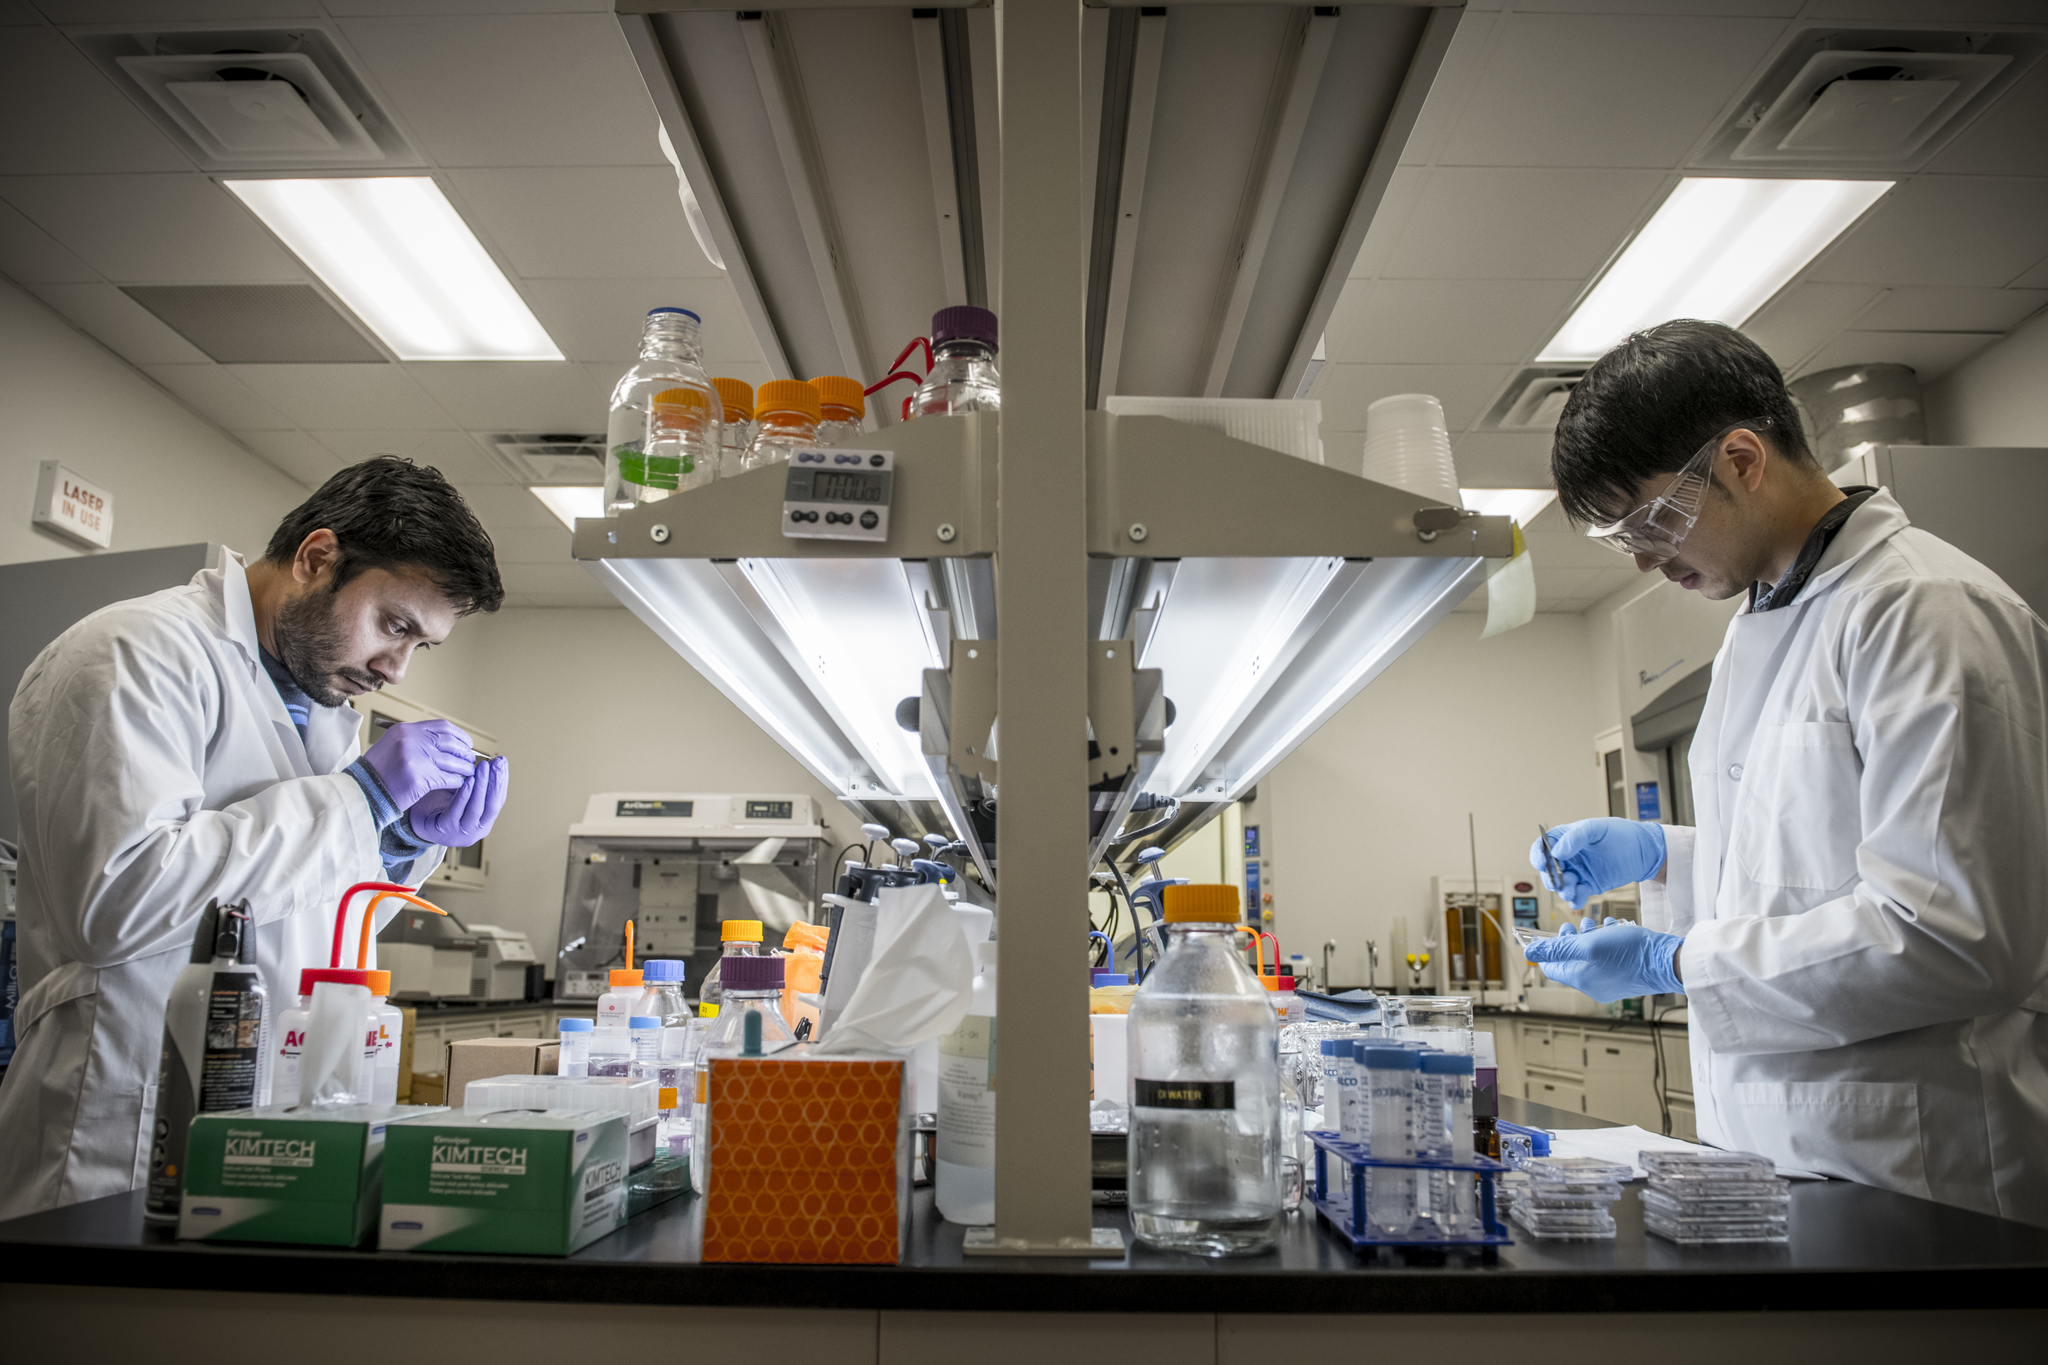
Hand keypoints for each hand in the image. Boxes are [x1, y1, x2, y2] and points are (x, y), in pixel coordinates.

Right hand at [359, 719, 474, 809]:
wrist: (362, 792)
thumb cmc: (378, 773)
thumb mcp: (393, 746)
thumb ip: (417, 741)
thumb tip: (447, 743)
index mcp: (405, 730)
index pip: (442, 727)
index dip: (459, 736)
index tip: (467, 744)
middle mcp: (411, 740)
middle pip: (450, 743)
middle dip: (464, 752)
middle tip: (470, 760)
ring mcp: (415, 758)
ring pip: (452, 761)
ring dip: (464, 768)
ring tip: (468, 773)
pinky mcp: (419, 778)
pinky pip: (448, 778)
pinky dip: (457, 781)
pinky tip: (459, 784)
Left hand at [409, 755, 508, 847]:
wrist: (414, 822)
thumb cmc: (438, 806)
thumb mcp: (462, 795)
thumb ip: (475, 786)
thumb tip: (491, 762)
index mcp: (483, 823)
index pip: (498, 801)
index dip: (501, 781)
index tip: (502, 762)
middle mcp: (476, 831)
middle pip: (492, 806)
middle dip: (496, 782)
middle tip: (496, 763)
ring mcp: (461, 833)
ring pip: (476, 808)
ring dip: (482, 786)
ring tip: (483, 768)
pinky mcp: (445, 830)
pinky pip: (457, 811)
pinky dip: (464, 795)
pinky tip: (468, 781)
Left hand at [1524, 918, 1683, 1001]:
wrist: (1669, 961)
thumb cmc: (1630, 952)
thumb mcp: (1588, 945)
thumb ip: (1558, 949)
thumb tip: (1530, 953)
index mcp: (1582, 980)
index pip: (1552, 968)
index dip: (1548, 950)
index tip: (1552, 933)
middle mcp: (1595, 985)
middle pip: (1571, 960)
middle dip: (1572, 939)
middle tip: (1577, 926)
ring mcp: (1611, 981)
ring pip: (1590, 956)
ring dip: (1590, 937)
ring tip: (1598, 925)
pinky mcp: (1625, 974)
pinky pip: (1608, 957)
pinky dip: (1607, 941)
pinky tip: (1613, 929)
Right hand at [1528, 818, 1665, 908]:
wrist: (1645, 851)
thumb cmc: (1622, 834)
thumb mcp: (1597, 829)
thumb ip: (1576, 837)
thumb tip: (1556, 851)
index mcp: (1566, 839)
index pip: (1543, 847)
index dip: (1537, 855)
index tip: (1541, 863)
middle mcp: (1569, 857)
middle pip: (1547, 870)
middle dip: (1550, 878)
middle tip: (1560, 881)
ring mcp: (1578, 872)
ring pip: (1560, 885)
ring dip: (1563, 890)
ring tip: (1574, 889)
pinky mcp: (1589, 886)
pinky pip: (1576, 896)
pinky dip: (1575, 900)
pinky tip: (1580, 898)